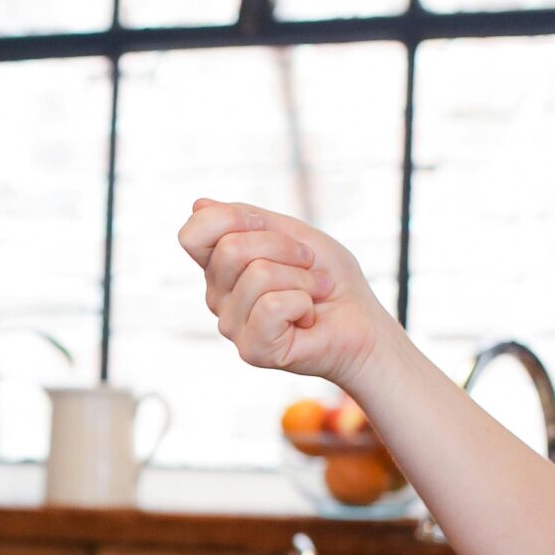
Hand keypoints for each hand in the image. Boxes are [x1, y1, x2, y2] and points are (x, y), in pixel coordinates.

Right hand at [176, 198, 395, 388]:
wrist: (361, 322)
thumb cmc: (329, 278)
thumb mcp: (293, 233)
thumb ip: (247, 219)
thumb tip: (198, 204)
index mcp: (220, 267)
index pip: (193, 234)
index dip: (229, 218)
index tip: (265, 226)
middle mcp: (218, 297)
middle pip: (231, 248)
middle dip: (284, 247)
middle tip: (307, 265)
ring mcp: (232, 326)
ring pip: (258, 275)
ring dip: (302, 279)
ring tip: (313, 294)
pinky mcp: (252, 350)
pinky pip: (272, 306)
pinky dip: (304, 303)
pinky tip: (307, 317)